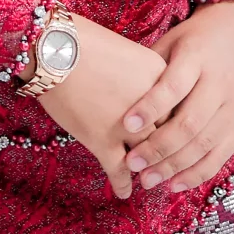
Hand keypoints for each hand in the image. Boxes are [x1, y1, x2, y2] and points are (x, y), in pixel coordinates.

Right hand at [28, 16, 165, 200]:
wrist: (54, 47)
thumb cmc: (85, 41)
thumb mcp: (128, 51)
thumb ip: (143, 78)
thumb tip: (145, 97)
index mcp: (161, 79)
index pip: (179, 109)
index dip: (177, 125)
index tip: (176, 134)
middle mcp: (151, 106)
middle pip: (168, 136)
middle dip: (166, 152)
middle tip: (166, 164)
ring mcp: (127, 127)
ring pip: (146, 157)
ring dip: (148, 171)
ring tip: (148, 179)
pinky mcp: (102, 141)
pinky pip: (118, 170)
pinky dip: (122, 184)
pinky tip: (124, 192)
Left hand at [123, 1, 233, 194]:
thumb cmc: (195, 36)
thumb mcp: (171, 41)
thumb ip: (151, 69)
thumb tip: (119, 96)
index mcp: (198, 58)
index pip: (174, 87)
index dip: (150, 107)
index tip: (126, 125)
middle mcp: (219, 84)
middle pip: (190, 123)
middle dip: (159, 148)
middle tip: (132, 165)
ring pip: (205, 144)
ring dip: (175, 167)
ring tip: (148, 180)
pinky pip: (221, 155)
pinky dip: (198, 173)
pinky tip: (175, 184)